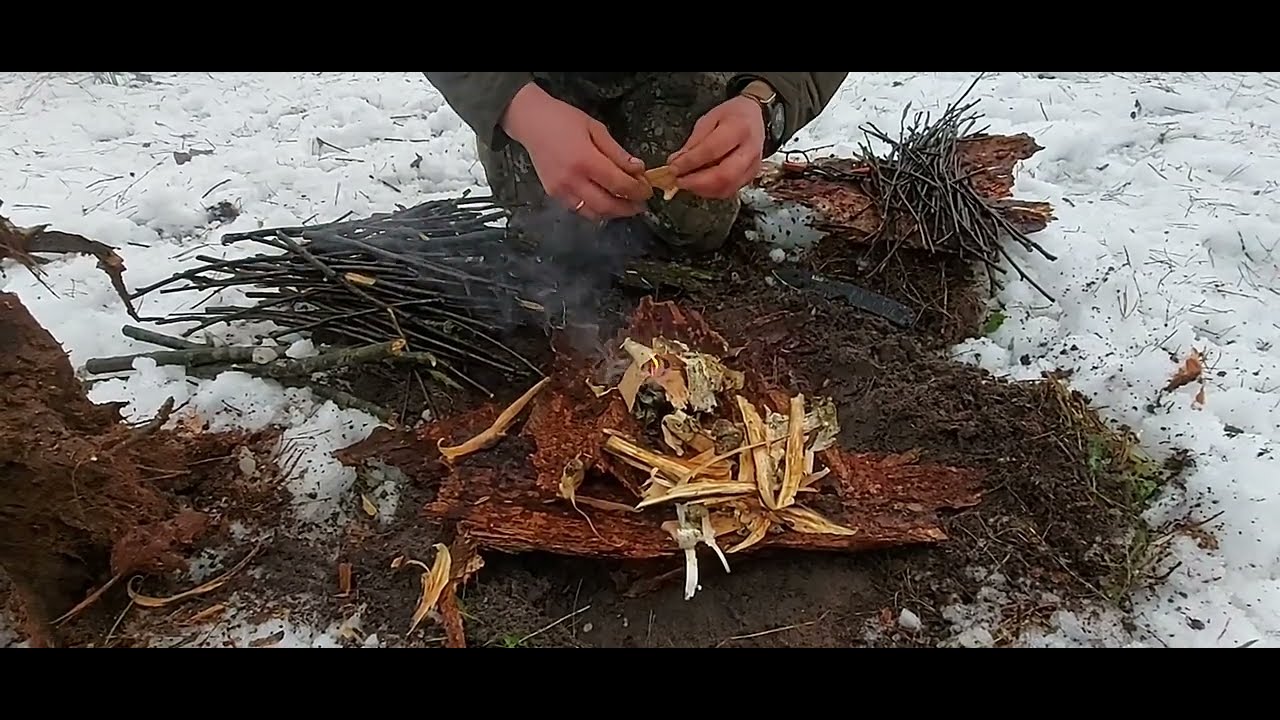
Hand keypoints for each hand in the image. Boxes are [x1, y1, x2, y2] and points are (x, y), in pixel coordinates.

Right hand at [501, 83, 651, 220]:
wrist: (531, 122)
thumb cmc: (563, 120)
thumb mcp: (596, 129)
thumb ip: (618, 152)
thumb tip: (638, 169)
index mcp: (585, 160)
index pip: (619, 184)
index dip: (637, 191)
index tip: (647, 190)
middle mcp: (572, 180)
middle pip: (607, 205)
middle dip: (628, 208)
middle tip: (640, 205)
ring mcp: (561, 190)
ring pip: (593, 213)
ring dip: (612, 213)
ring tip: (625, 206)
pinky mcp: (553, 194)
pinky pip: (579, 210)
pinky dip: (595, 210)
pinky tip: (604, 202)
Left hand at [666, 96, 765, 199]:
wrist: (755, 116)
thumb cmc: (732, 115)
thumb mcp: (708, 120)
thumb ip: (693, 143)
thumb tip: (675, 162)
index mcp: (739, 128)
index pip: (711, 150)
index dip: (690, 162)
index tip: (673, 168)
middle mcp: (750, 150)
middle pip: (723, 175)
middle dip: (697, 183)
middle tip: (679, 181)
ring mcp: (753, 166)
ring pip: (727, 187)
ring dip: (702, 190)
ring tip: (686, 183)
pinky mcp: (751, 177)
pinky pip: (730, 190)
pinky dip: (711, 192)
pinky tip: (699, 185)